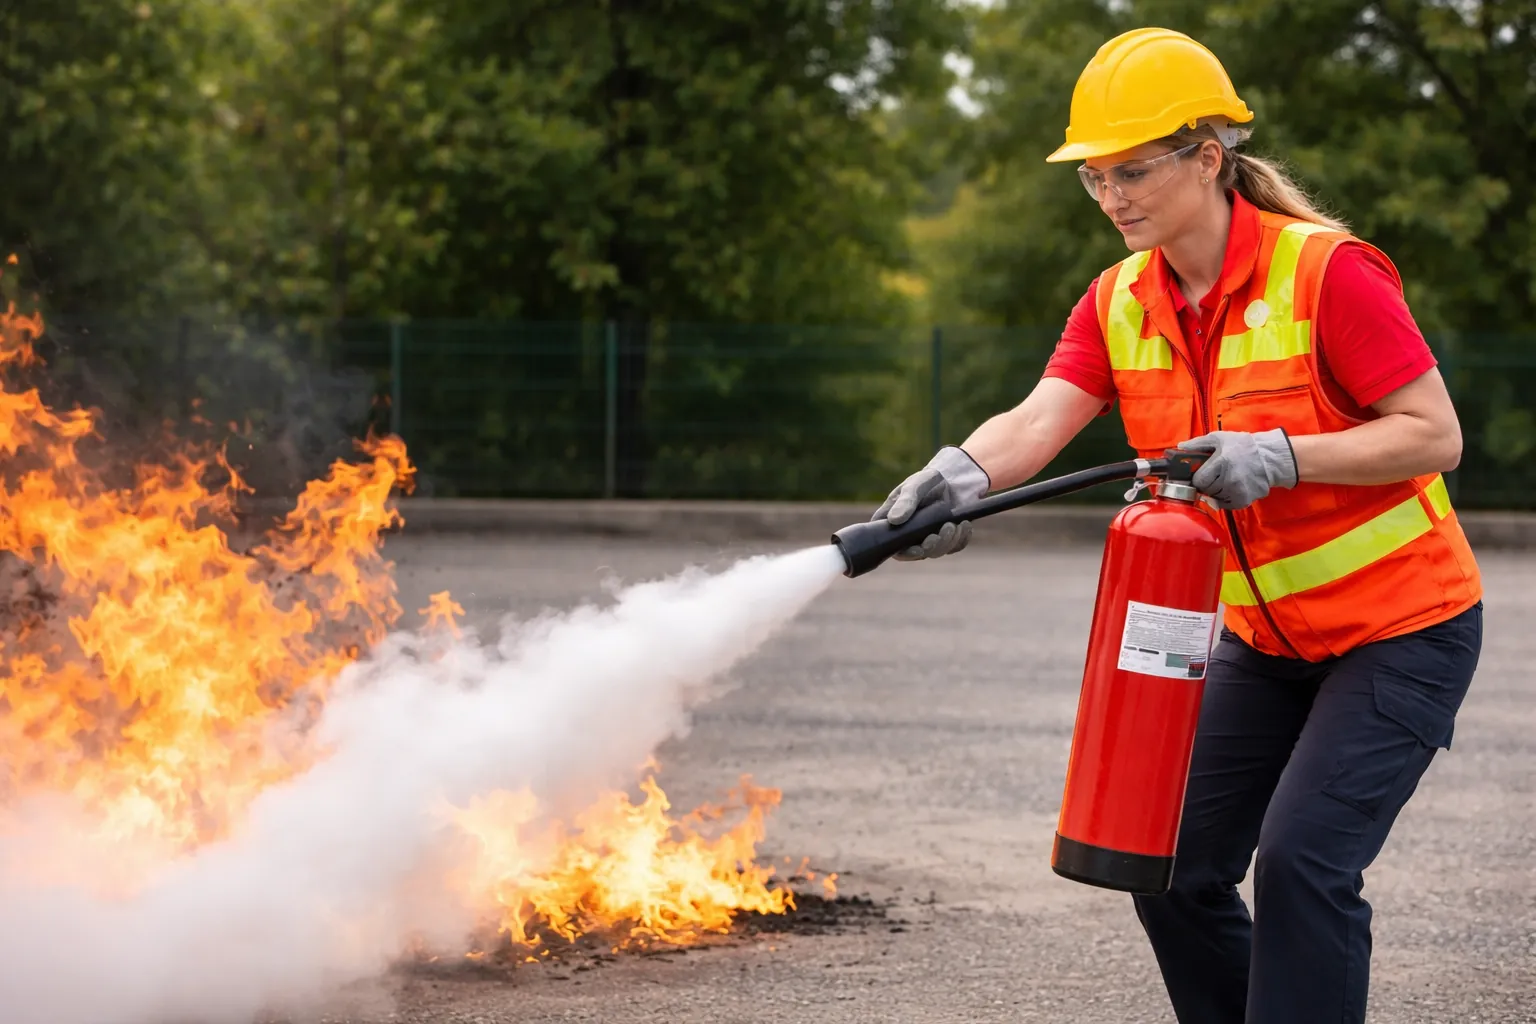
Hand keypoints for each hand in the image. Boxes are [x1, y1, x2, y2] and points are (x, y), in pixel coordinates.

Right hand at [871, 446, 989, 559]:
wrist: (951, 478)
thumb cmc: (926, 480)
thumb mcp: (914, 486)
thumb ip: (905, 502)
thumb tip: (894, 520)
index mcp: (893, 524)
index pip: (892, 546)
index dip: (905, 553)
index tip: (918, 549)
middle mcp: (908, 535)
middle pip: (917, 553)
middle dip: (932, 546)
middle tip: (945, 529)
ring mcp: (927, 539)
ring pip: (936, 552)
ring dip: (948, 541)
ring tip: (954, 524)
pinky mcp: (945, 539)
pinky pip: (953, 547)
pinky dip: (960, 539)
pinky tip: (964, 525)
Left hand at [1179, 428, 1298, 509]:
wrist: (1270, 458)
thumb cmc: (1244, 446)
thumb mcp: (1220, 438)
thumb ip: (1198, 443)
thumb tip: (1180, 447)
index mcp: (1222, 462)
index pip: (1199, 481)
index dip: (1198, 478)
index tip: (1201, 474)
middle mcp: (1230, 479)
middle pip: (1206, 491)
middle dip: (1207, 484)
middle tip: (1215, 476)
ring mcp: (1238, 491)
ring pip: (1215, 498)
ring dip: (1216, 492)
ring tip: (1225, 479)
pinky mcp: (1244, 500)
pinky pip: (1226, 505)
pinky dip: (1226, 499)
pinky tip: (1232, 487)